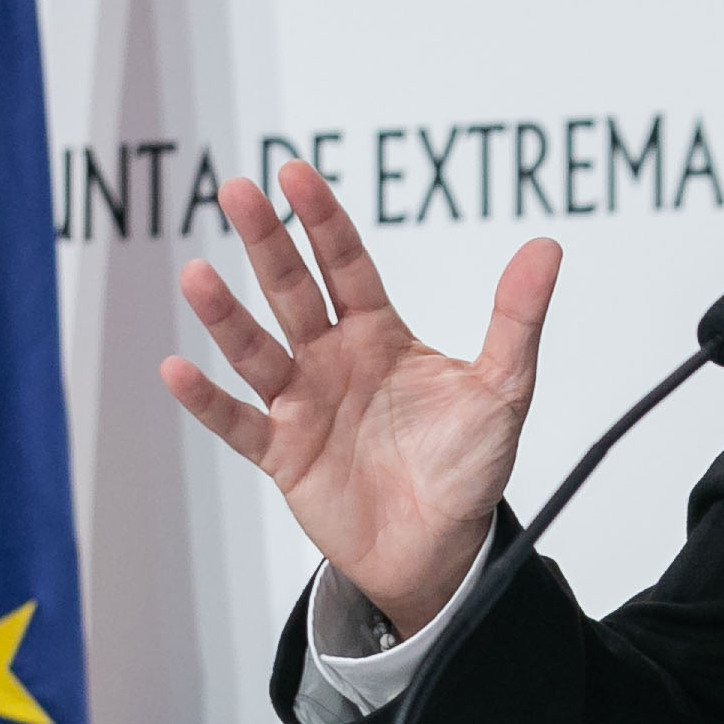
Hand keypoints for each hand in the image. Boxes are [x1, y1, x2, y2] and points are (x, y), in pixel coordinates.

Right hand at [158, 159, 559, 633]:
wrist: (442, 549)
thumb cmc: (467, 466)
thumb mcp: (502, 389)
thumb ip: (515, 320)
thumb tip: (546, 247)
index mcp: (379, 334)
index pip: (345, 264)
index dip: (321, 220)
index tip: (294, 174)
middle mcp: (332, 360)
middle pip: (292, 290)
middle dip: (265, 242)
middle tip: (236, 192)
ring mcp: (302, 404)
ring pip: (256, 350)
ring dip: (226, 315)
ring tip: (196, 276)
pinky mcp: (283, 455)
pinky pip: (237, 423)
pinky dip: (206, 400)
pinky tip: (176, 369)